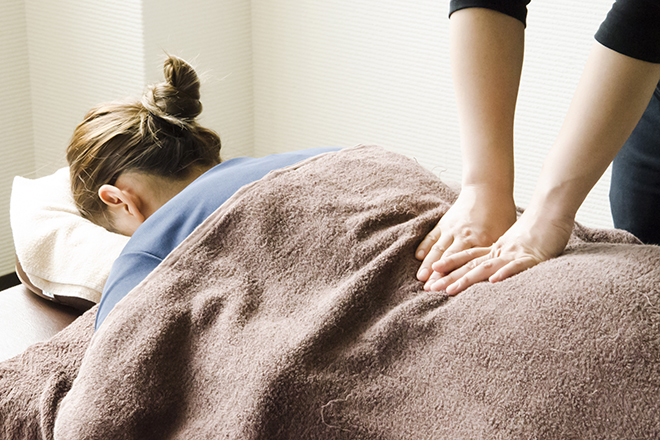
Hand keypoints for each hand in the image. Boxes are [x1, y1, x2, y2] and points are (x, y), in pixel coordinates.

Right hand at [415, 185, 515, 287]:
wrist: (488, 190)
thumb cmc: (500, 214)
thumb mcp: (505, 234)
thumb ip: (498, 253)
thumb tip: (499, 273)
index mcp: (481, 240)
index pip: (468, 264)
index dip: (458, 277)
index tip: (449, 291)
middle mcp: (464, 236)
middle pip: (449, 259)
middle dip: (438, 275)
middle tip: (429, 290)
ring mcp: (452, 229)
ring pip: (438, 249)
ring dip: (428, 264)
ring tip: (420, 278)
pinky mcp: (445, 222)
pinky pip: (432, 236)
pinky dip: (425, 246)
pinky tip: (418, 257)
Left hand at [428, 208, 573, 294]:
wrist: (552, 212)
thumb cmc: (535, 230)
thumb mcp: (512, 243)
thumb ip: (499, 254)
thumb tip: (489, 268)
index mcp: (494, 247)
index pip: (467, 257)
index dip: (448, 264)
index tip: (431, 272)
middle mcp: (499, 250)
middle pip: (469, 265)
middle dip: (448, 277)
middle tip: (429, 288)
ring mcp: (513, 254)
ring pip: (486, 267)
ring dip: (467, 278)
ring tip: (451, 290)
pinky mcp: (531, 257)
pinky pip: (516, 265)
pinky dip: (505, 273)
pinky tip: (494, 281)